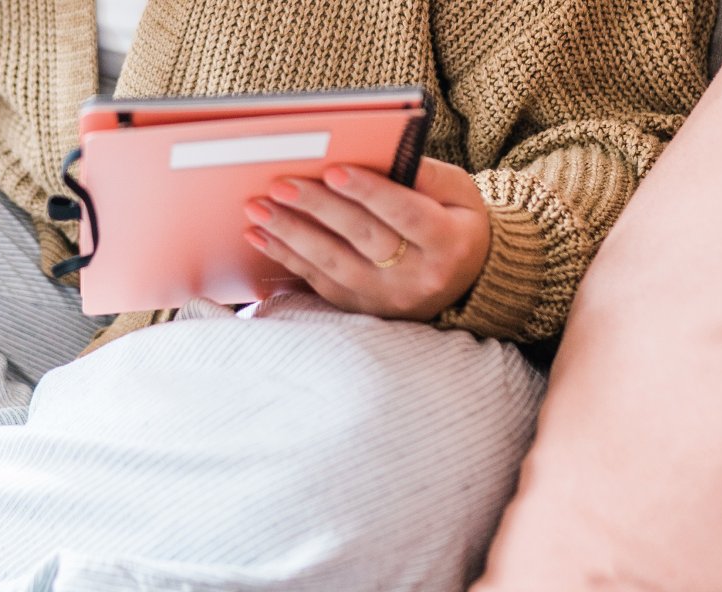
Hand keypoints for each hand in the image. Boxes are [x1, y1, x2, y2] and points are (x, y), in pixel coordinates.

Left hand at [242, 158, 490, 321]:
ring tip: (258, 208)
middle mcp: (419, 278)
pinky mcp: (360, 308)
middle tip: (280, 185)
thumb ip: (424, 175)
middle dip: (318, 209)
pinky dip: (286, 257)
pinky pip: (317, 282)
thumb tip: (375, 154)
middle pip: (363, 239)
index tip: (334, 171)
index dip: (370, 193)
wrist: (463, 281)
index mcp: (450, 243)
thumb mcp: (458, 193)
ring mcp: (386, 299)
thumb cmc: (454, 222)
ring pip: (333, 264)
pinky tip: (260, 235)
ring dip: (290, 235)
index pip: (406, 215)